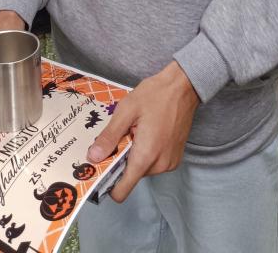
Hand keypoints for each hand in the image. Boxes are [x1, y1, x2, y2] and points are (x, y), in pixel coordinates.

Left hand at [87, 61, 199, 201]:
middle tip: (123, 135)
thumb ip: (109, 137)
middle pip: (130, 176)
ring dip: (135, 154)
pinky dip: (147, 152)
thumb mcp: (126, 111)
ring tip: (138, 129)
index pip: (122, 190)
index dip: (108, 183)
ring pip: (141, 169)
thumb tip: (93, 158)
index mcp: (146, 156)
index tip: (101, 166)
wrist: (184, 86)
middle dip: (122, 159)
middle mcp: (160, 166)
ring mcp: (170, 163)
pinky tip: (149, 131)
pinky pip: (153, 163)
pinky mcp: (175, 158)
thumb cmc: (155, 94)